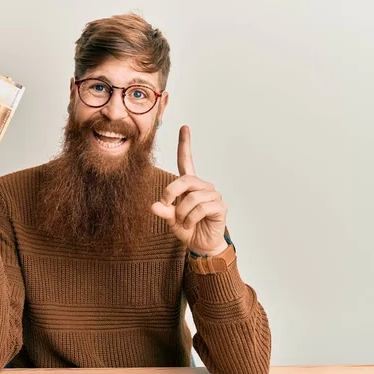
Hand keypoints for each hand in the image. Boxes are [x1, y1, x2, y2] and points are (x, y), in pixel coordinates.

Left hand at [151, 126, 227, 255]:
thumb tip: (153, 206)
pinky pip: (201, 208)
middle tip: (166, 207)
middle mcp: (203, 186)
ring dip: (182, 213)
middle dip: (171, 193)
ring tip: (184, 222)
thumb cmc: (188, 229)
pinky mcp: (220, 206)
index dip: (185, 144)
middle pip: (184, 180)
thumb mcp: (171, 220)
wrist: (202, 246)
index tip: (184, 127)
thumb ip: (164, 211)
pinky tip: (192, 225)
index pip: (187, 161)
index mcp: (190, 185)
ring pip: (191, 198)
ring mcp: (213, 195)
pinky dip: (191, 219)